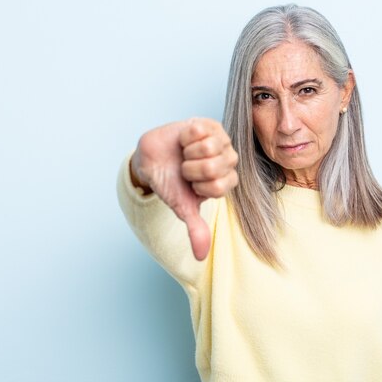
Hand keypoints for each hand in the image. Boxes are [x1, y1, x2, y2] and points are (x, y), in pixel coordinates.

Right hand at [130, 118, 238, 259]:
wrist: (153, 160)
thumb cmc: (171, 183)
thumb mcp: (183, 207)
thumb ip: (196, 229)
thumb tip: (201, 257)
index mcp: (226, 181)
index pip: (221, 185)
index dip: (200, 186)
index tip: (192, 185)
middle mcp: (228, 160)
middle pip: (216, 166)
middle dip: (192, 169)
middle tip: (186, 168)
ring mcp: (221, 141)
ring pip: (210, 147)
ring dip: (189, 152)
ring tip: (185, 154)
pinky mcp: (209, 124)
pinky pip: (200, 130)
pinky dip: (186, 136)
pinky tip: (184, 140)